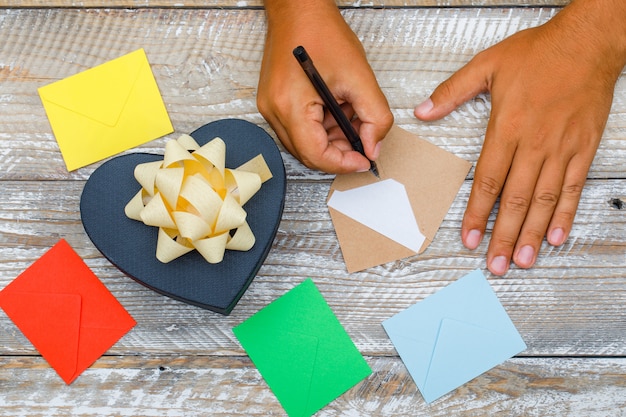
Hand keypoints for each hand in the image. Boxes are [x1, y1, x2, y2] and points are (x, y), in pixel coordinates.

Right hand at [257, 0, 392, 173]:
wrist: (298, 9)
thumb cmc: (321, 32)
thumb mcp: (359, 77)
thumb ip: (374, 117)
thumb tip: (373, 146)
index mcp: (290, 106)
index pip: (316, 156)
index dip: (343, 164)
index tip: (364, 161)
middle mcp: (274, 111)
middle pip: (308, 153)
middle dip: (339, 152)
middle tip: (362, 141)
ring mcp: (270, 108)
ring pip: (304, 143)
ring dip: (331, 139)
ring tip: (350, 116)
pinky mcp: (273, 102)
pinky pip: (298, 128)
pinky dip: (321, 127)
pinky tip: (336, 110)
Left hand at [415, 0, 625, 274]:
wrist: (588, 43)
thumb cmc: (538, 53)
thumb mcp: (487, 64)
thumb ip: (452, 91)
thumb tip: (423, 110)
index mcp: (507, 129)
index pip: (489, 181)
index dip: (478, 213)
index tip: (469, 238)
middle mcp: (534, 145)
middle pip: (516, 200)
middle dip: (505, 236)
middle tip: (496, 264)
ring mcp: (561, 149)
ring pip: (545, 200)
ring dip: (533, 233)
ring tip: (524, 261)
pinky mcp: (583, 148)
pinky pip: (574, 187)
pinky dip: (566, 213)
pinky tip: (557, 236)